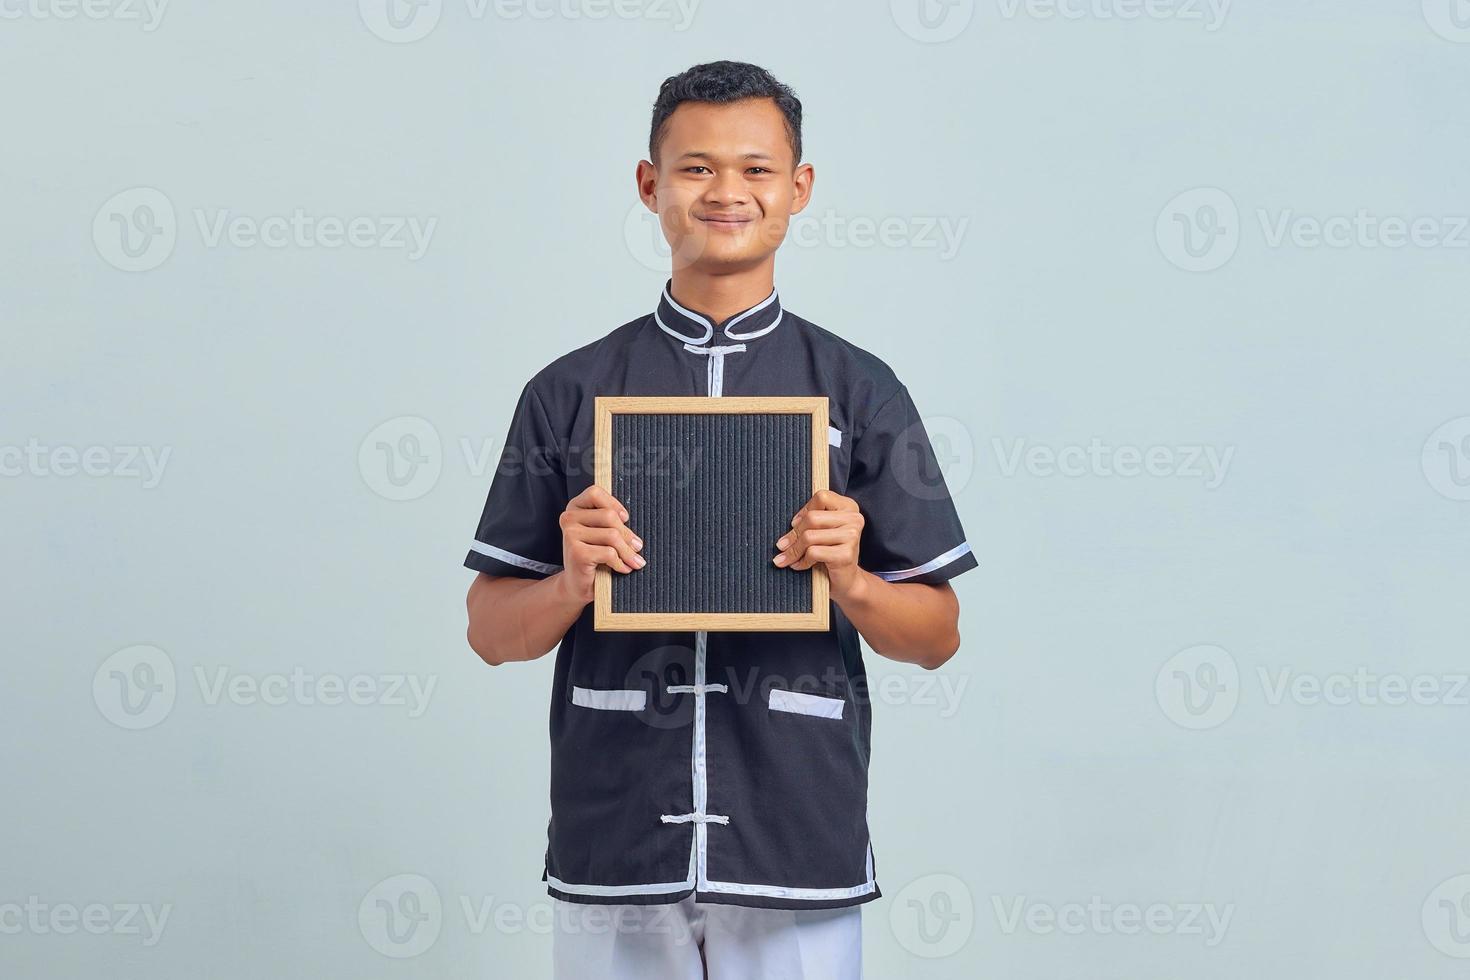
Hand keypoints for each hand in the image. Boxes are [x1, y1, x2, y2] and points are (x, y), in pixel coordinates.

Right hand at [557, 486, 643, 603]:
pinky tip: (622, 569)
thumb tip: (629, 521)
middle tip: (637, 547)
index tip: (625, 518)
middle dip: (627, 534)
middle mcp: (568, 518)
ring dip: (628, 552)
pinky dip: (620, 563)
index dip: (614, 504)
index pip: (595, 493)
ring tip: (634, 561)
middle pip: (609, 515)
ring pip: (612, 535)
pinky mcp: (577, 553)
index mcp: (574, 508)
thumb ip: (611, 521)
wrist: (577, 585)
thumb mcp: (602, 534)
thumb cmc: (593, 557)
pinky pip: (609, 553)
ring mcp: (570, 535)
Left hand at [774, 490, 864, 596]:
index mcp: (849, 507)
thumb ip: (810, 520)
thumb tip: (790, 524)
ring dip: (794, 550)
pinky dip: (802, 561)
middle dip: (793, 535)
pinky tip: (800, 566)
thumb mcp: (821, 531)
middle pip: (812, 518)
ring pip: (810, 536)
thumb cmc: (830, 553)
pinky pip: (814, 552)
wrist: (846, 581)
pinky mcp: (846, 554)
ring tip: (786, 559)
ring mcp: (852, 536)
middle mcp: (854, 518)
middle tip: (782, 546)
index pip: (821, 497)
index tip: (794, 525)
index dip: (804, 511)